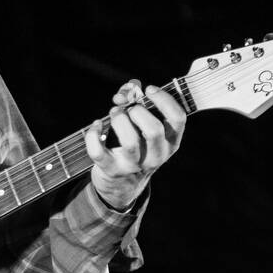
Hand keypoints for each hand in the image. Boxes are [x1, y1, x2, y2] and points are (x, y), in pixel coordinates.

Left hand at [83, 79, 186, 209]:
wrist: (122, 183)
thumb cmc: (134, 143)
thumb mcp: (142, 124)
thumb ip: (135, 100)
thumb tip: (126, 91)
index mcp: (170, 142)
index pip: (178, 118)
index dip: (164, 99)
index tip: (149, 89)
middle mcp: (157, 156)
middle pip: (154, 130)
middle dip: (138, 111)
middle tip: (128, 107)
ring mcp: (134, 166)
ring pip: (130, 142)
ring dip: (119, 120)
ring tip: (114, 112)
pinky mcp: (112, 170)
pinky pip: (99, 152)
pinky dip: (94, 134)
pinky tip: (96, 124)